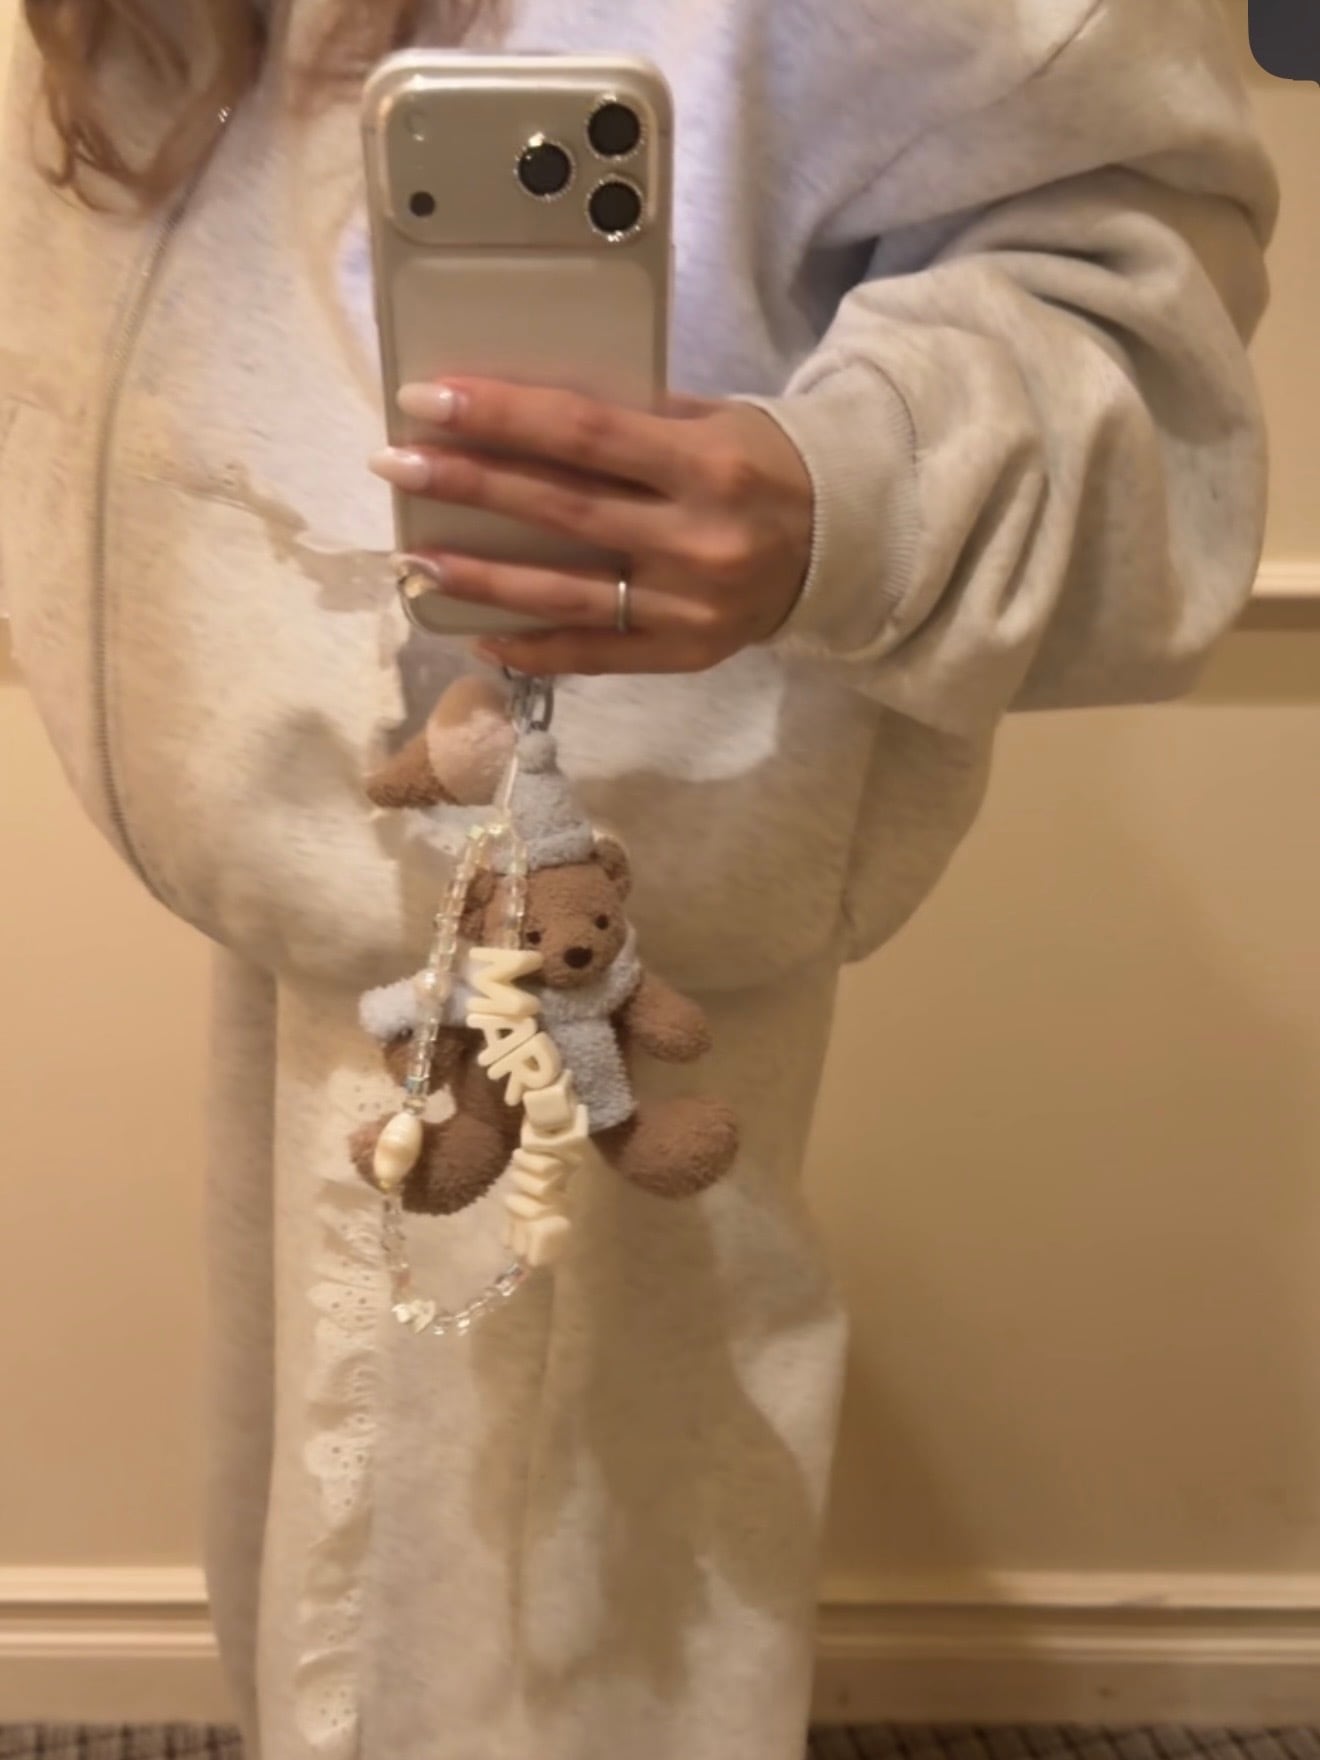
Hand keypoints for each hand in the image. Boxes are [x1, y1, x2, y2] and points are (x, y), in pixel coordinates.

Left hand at [368, 377, 814, 675]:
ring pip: (564, 593)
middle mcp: (695, 539)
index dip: (500, 417)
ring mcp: (689, 606)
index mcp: (705, 464)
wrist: (845, 546)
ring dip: (480, 578)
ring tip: (412, 560)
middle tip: (393, 465)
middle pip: (559, 510)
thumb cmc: (764, 465)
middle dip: (467, 485)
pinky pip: (594, 655)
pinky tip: (477, 634)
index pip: (582, 434)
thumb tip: (521, 417)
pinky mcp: (686, 655)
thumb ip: (630, 424)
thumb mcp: (712, 422)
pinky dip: (533, 648)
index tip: (426, 399)